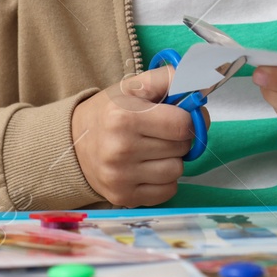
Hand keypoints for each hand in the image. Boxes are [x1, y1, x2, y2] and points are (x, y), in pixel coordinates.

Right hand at [70, 66, 197, 206]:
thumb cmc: (110, 111)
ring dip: (172, 160)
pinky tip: (148, 168)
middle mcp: (120, 150)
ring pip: (177, 171)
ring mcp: (121, 177)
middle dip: (178, 139)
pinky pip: (168, 191)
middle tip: (160, 133)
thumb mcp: (135, 86)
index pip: (182, 125)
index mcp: (124, 118)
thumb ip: (170, 79)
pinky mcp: (123, 198)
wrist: (73, 142)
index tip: (177, 117)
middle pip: (182, 148)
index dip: (187, 119)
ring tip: (153, 150)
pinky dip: (165, 180)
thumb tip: (203, 84)